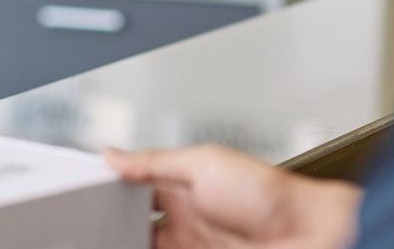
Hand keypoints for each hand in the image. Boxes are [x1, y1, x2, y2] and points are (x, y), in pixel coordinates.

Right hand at [106, 146, 361, 248]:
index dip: (109, 200)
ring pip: (147, 247)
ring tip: (102, 243)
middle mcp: (186, 224)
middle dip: (111, 232)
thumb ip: (155, 161)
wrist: (311, 234)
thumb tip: (113, 154)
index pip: (133, 195)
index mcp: (182, 190)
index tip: (83, 204)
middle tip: (88, 235)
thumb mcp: (205, 163)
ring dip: (127, 243)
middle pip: (135, 231)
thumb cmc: (271, 193)